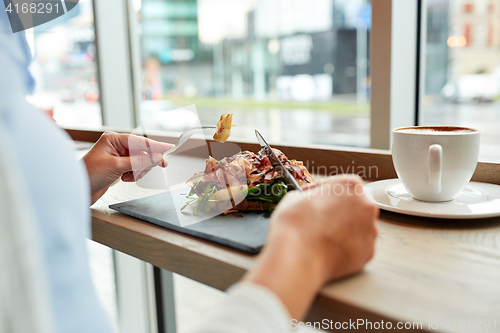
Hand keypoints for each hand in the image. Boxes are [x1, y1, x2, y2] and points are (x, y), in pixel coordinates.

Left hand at [82, 132, 173, 203]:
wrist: (77, 191)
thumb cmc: (89, 175)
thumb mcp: (117, 166)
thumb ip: (139, 161)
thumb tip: (157, 157)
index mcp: (113, 139)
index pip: (139, 141)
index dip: (155, 146)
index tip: (169, 148)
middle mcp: (115, 146)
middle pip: (142, 151)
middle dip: (146, 161)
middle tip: (160, 166)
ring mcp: (117, 157)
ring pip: (139, 161)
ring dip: (138, 170)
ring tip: (129, 177)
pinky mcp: (118, 168)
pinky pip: (134, 169)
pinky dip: (133, 175)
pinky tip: (124, 179)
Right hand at [243, 175, 377, 319]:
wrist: (297, 258)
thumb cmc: (295, 225)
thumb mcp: (295, 197)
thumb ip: (312, 196)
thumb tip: (310, 202)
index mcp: (350, 185)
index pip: (340, 184)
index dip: (325, 192)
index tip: (316, 198)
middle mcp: (366, 206)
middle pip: (354, 205)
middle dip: (339, 211)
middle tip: (321, 218)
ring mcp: (370, 230)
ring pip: (358, 227)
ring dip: (344, 229)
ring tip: (324, 237)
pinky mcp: (368, 253)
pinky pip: (357, 246)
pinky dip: (346, 247)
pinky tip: (329, 249)